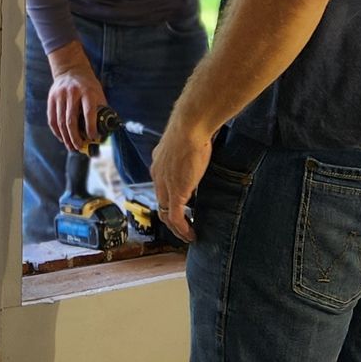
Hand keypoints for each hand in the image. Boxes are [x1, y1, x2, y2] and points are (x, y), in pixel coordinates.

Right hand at [46, 46, 105, 153]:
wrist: (71, 69)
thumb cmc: (88, 85)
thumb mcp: (98, 92)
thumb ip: (102, 109)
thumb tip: (107, 130)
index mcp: (87, 92)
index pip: (89, 112)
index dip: (91, 127)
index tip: (93, 138)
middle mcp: (73, 93)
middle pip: (71, 120)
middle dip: (75, 137)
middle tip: (79, 147)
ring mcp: (60, 95)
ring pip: (61, 121)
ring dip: (65, 137)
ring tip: (71, 146)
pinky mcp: (52, 98)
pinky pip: (52, 118)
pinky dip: (56, 131)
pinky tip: (62, 138)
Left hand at [152, 113, 214, 242]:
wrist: (189, 126)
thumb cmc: (192, 127)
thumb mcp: (188, 142)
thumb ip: (190, 150)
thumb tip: (202, 147)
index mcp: (159, 163)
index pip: (161, 187)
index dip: (170, 199)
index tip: (182, 207)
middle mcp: (158, 175)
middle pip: (161, 203)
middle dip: (172, 217)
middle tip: (184, 226)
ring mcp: (165, 185)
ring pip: (166, 214)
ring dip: (177, 228)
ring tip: (188, 235)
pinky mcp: (176, 192)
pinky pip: (175, 218)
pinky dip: (183, 229)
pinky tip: (191, 234)